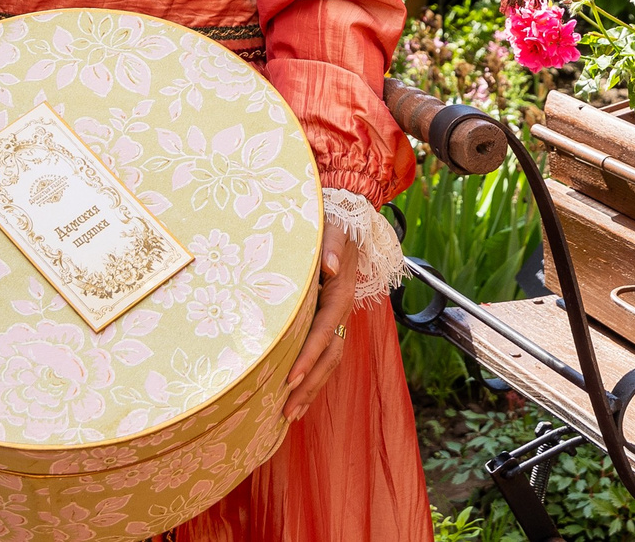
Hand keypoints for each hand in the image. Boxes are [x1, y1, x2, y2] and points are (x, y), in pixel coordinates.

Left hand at [280, 215, 355, 423]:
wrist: (347, 220)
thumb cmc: (334, 224)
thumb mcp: (333, 228)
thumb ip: (332, 244)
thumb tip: (328, 266)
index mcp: (340, 293)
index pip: (323, 331)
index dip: (308, 356)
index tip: (290, 378)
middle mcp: (341, 311)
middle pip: (329, 356)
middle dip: (309, 385)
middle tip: (286, 411)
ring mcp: (336, 318)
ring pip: (329, 360)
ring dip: (311, 388)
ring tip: (289, 415)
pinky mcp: (329, 320)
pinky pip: (324, 353)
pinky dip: (313, 376)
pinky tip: (296, 395)